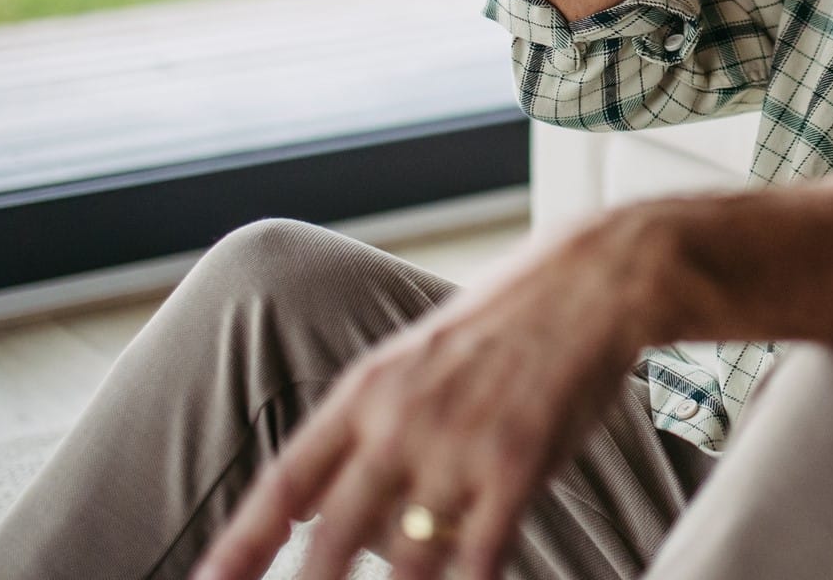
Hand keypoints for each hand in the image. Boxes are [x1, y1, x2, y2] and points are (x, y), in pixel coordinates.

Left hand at [192, 224, 646, 579]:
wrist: (591, 280)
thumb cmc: (505, 320)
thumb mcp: (412, 359)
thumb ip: (361, 429)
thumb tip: (307, 504)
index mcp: (366, 392)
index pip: (285, 483)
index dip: (241, 545)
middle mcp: (401, 422)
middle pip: (334, 538)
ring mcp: (460, 446)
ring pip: (406, 558)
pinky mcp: (519, 464)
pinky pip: (478, 554)